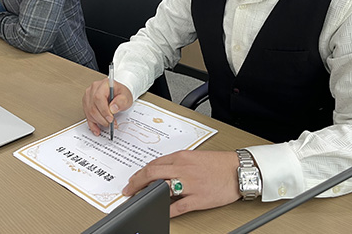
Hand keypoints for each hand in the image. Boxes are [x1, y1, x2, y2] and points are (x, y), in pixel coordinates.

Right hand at [82, 78, 132, 135]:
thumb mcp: (126, 96)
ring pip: (89, 112)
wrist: (119, 93)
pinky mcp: (86, 104)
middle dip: (102, 118)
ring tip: (108, 124)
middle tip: (111, 123)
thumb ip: (121, 101)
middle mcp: (93, 89)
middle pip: (93, 107)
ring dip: (99, 121)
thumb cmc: (121, 93)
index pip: (98, 98)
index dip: (104, 111)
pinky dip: (92, 125)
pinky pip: (87, 116)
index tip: (111, 119)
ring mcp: (88, 96)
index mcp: (103, 84)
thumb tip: (112, 109)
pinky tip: (97, 130)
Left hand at [122, 150, 240, 216]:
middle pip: (152, 173)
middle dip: (136, 182)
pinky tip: (158, 211)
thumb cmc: (218, 163)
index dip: (140, 173)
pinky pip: (177, 206)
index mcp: (181, 156)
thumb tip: (160, 170)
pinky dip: (165, 209)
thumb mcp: (194, 156)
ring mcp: (190, 184)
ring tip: (139, 199)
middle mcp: (183, 168)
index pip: (154, 163)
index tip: (133, 179)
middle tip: (128, 189)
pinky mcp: (198, 198)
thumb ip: (177, 162)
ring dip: (146, 194)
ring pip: (161, 187)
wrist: (238, 170)